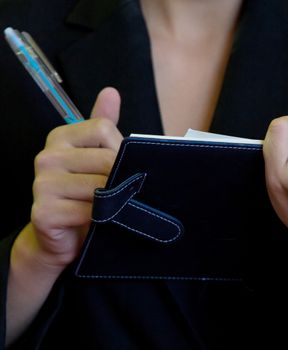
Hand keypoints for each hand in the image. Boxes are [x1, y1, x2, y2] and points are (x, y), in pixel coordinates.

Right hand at [21, 87, 122, 270]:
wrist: (64, 238)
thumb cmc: (85, 194)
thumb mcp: (96, 156)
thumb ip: (103, 125)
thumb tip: (111, 92)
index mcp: (60, 138)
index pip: (104, 129)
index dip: (120, 151)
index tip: (116, 167)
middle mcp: (47, 157)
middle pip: (107, 160)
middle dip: (121, 179)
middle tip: (119, 193)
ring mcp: (41, 184)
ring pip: (101, 187)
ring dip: (114, 202)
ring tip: (109, 208)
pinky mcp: (43, 212)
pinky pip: (89, 211)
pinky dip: (102, 219)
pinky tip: (96, 221)